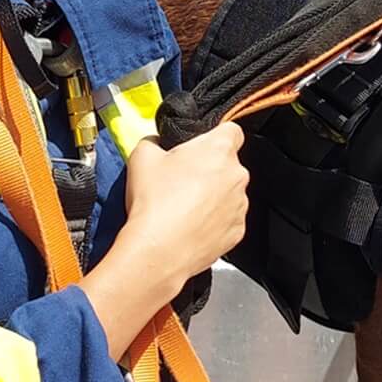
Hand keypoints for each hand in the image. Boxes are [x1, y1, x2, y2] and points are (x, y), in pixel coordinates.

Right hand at [119, 124, 248, 284]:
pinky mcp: (237, 232)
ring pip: (229, 193)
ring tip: (183, 207)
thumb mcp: (142, 156)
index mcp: (219, 150)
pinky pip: (228, 220)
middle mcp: (237, 175)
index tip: (202, 146)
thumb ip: (153, 141)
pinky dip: (214, 221)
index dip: (216, 136)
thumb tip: (155, 143)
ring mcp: (240, 205)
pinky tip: (191, 226)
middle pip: (228, 164)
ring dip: (213, 196)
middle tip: (181, 180)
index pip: (232, 130)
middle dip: (209, 169)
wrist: (158, 250)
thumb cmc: (154, 202)